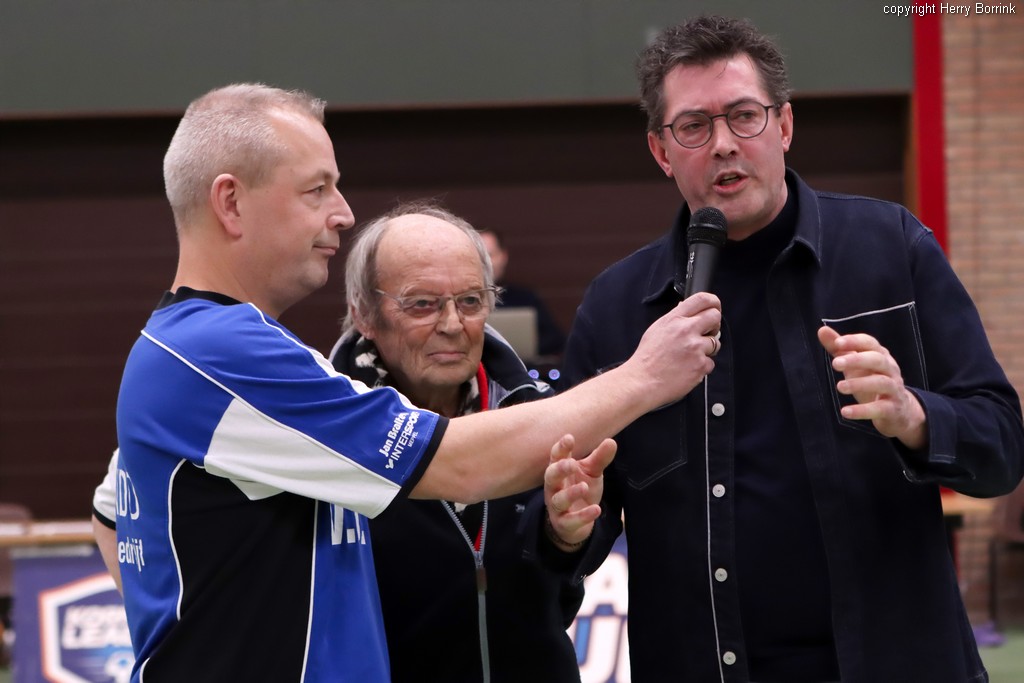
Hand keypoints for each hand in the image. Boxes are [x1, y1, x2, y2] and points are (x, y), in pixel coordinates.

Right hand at [544, 434, 615, 550]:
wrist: (577, 523)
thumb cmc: (581, 489)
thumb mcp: (591, 473)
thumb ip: (599, 458)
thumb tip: (612, 441)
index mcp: (559, 470)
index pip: (556, 456)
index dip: (561, 448)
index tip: (569, 438)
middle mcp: (554, 486)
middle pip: (551, 476)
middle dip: (560, 469)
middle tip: (572, 464)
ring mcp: (557, 506)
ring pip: (559, 500)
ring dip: (570, 493)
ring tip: (584, 487)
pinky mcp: (563, 523)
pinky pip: (570, 521)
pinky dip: (583, 516)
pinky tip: (596, 509)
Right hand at [627, 292, 721, 408]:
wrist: (642, 382)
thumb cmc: (646, 359)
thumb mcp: (656, 330)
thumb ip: (674, 319)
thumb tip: (687, 312)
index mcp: (674, 319)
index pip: (702, 299)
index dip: (713, 302)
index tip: (714, 308)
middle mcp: (686, 330)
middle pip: (715, 317)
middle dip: (714, 325)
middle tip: (707, 333)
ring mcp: (695, 348)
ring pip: (716, 342)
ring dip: (707, 349)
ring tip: (689, 356)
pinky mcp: (701, 365)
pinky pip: (711, 362)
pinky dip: (702, 367)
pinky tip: (688, 369)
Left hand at [817, 326, 927, 448]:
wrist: (898, 410)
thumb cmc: (871, 381)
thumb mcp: (855, 365)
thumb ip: (840, 349)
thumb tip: (822, 330)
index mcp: (880, 355)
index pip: (870, 343)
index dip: (855, 341)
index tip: (837, 343)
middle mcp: (890, 369)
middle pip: (878, 360)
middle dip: (857, 360)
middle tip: (835, 364)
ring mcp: (894, 389)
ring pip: (881, 383)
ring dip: (860, 384)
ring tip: (839, 386)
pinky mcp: (893, 409)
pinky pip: (880, 408)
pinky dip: (862, 411)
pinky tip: (845, 412)